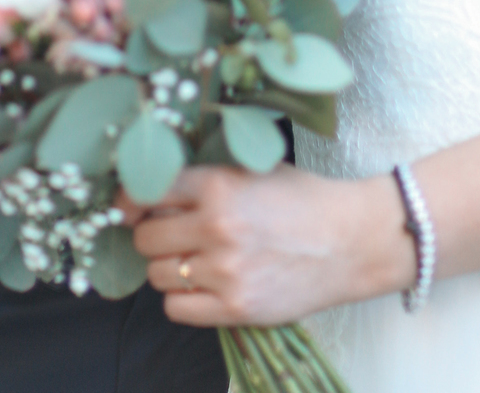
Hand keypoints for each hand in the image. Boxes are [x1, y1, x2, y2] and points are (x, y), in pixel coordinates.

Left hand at [131, 164, 410, 327]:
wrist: (349, 240)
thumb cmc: (300, 200)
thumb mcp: (250, 171)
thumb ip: (202, 180)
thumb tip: (148, 195)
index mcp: (218, 185)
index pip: (147, 192)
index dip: (132, 200)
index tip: (130, 208)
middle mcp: (217, 227)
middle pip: (146, 238)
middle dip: (154, 235)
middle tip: (174, 235)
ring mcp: (225, 271)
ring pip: (158, 274)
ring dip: (169, 267)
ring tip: (195, 259)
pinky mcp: (236, 308)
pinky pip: (176, 308)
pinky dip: (182, 298)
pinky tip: (203, 285)